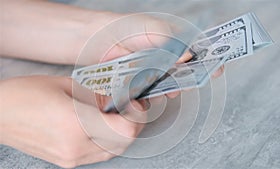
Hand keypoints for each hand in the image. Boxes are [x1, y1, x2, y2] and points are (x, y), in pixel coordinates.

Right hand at [0, 76, 146, 167]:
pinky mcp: (67, 161)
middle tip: (134, 108)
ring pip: (114, 151)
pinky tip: (105, 127)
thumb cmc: (25, 95)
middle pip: (124, 142)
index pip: (126, 129)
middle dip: (135, 124)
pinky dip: (109, 141)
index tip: (138, 103)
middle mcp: (76, 146)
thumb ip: (98, 95)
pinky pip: (99, 154)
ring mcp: (71, 158)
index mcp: (76, 123)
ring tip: (120, 116)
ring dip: (123, 134)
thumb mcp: (67, 85)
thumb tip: (118, 100)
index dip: (138, 116)